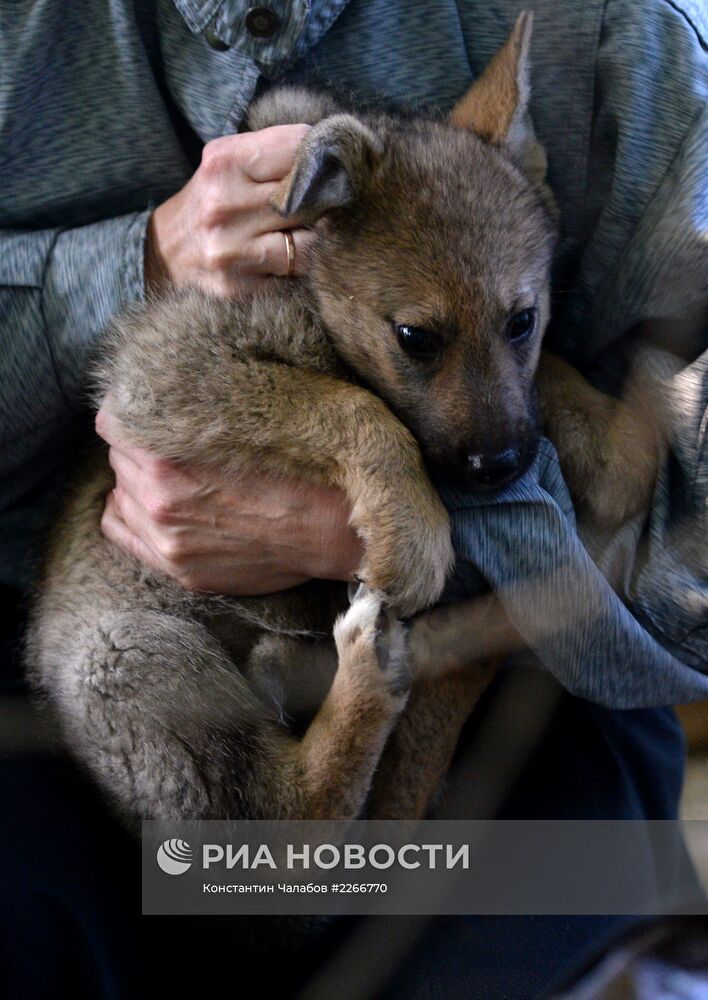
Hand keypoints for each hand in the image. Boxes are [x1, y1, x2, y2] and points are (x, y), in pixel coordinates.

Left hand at [95, 410, 363, 594]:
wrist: (333, 529)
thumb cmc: (300, 468)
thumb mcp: (250, 420)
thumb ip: (199, 408)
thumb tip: (169, 391)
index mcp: (169, 458)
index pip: (113, 422)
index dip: (132, 411)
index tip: (147, 409)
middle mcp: (158, 500)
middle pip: (118, 458)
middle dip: (138, 448)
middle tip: (167, 444)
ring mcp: (167, 539)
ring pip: (119, 494)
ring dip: (135, 482)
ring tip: (166, 478)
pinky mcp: (178, 567)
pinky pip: (120, 530)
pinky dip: (128, 513)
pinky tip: (149, 506)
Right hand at [145, 124, 314, 296]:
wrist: (161, 255)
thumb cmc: (209, 203)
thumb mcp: (228, 164)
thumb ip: (275, 154)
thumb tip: (335, 156)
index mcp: (224, 162)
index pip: (301, 147)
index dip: (323, 156)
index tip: (328, 166)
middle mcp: (224, 204)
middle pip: (310, 198)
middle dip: (326, 202)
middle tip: (326, 205)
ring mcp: (229, 250)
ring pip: (311, 244)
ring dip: (315, 240)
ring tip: (301, 234)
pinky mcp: (236, 287)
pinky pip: (294, 276)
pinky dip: (297, 268)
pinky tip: (283, 261)